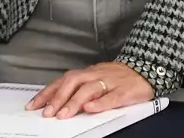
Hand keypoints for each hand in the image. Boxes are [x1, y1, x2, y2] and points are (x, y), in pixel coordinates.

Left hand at [26, 61, 151, 118]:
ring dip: (74, 102)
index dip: (48, 92)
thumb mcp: (97, 79)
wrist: (149, 69)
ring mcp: (111, 81)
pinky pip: (112, 96)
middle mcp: (97, 74)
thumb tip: (55, 101)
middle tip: (47, 113)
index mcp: (89, 72)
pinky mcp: (125, 90)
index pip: (64, 80)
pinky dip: (100, 103)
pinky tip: (90, 109)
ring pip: (90, 89)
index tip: (34, 105)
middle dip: (58, 98)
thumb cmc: (120, 78)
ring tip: (64, 115)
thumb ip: (80, 88)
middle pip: (74, 81)